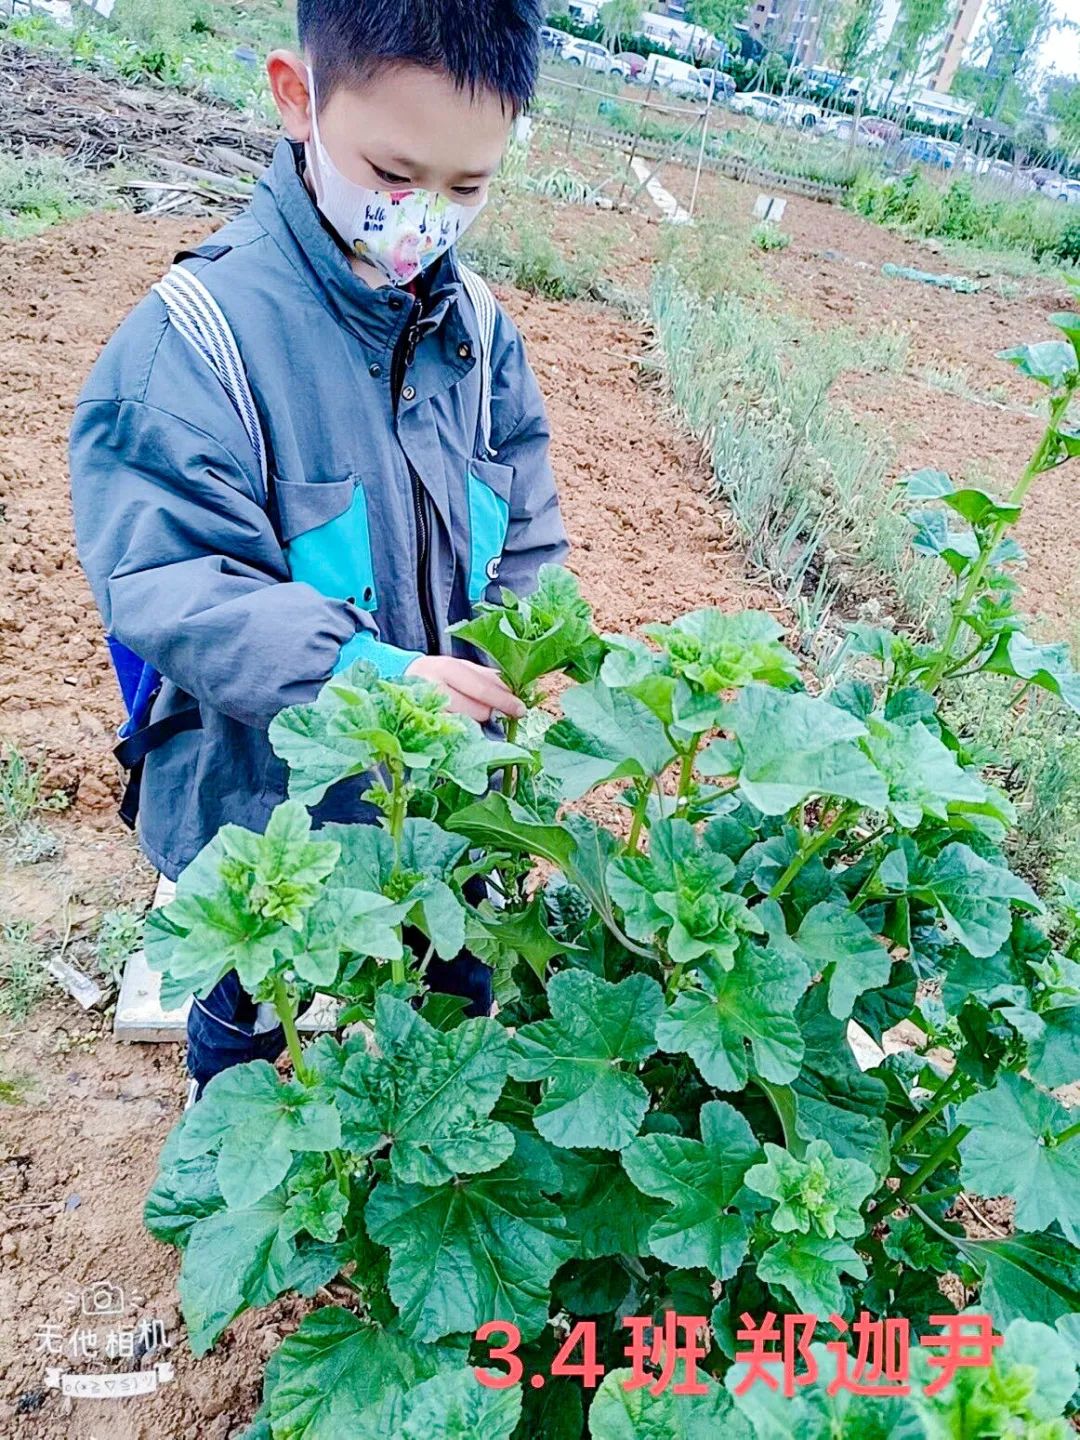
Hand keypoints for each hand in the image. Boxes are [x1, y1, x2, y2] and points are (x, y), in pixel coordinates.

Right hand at [406, 655, 524, 723]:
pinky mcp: (421, 728)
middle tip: (491, 712)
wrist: (400, 679)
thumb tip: (515, 689)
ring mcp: (425, 709)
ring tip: (468, 715)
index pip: (481, 687)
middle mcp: (433, 687)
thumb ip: (486, 677)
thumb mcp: (460, 668)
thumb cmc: (439, 675)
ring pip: (464, 724)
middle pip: (475, 709)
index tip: (520, 709)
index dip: (504, 700)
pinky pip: (450, 735)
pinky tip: (459, 727)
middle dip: (488, 713)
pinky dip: (460, 733)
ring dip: (473, 724)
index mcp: (447, 668)